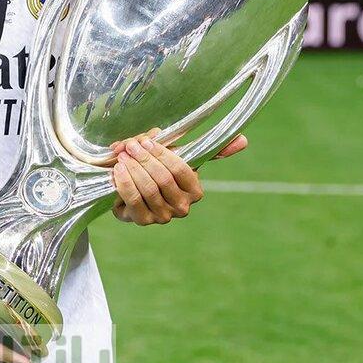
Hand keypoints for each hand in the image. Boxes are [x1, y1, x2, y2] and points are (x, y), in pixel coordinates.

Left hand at [108, 129, 247, 225]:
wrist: (130, 188)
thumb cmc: (157, 168)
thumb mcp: (180, 155)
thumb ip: (210, 149)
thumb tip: (245, 140)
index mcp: (194, 190)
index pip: (181, 170)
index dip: (163, 154)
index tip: (147, 140)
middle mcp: (182, 207)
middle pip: (162, 179)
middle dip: (144, 159)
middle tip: (131, 146)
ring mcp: (162, 217)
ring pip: (148, 189)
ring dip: (133, 169)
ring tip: (123, 155)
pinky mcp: (142, 221)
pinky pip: (133, 200)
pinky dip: (124, 182)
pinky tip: (118, 170)